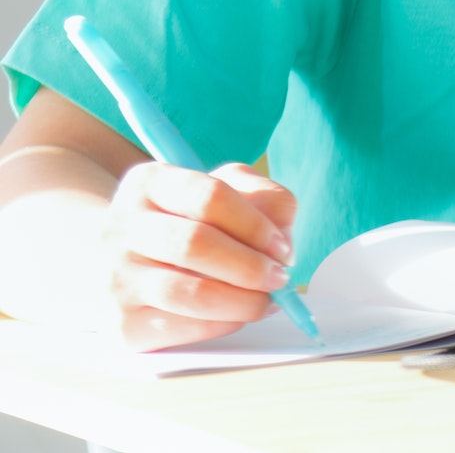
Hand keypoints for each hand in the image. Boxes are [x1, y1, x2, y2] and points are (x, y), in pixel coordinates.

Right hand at [102, 161, 297, 349]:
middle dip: (251, 266)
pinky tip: (239, 314)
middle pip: (196, 244)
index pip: (209, 197)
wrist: (123, 261)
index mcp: (149, 183)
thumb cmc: (189, 221)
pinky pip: (183, 327)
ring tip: (267, 300)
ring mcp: (115, 277)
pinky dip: (224, 323)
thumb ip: (263, 198)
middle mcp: (121, 227)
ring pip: (190, 292)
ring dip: (243, 300)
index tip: (284, 248)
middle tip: (280, 278)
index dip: (256, 225)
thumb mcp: (226, 190)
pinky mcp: (122, 323)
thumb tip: (281, 240)